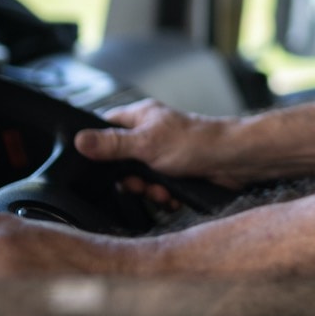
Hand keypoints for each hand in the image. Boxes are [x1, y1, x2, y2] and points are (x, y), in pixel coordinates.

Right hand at [74, 100, 243, 202]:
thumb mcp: (146, 144)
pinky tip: (173, 197)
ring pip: (140, 180)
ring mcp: (163, 154)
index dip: (99, 148)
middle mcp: (150, 134)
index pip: (105, 128)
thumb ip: (112, 144)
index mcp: (140, 118)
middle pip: (120, 162)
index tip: (103, 166)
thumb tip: (79, 140)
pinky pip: (159, 190)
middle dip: (130, 180)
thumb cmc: (196, 142)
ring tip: (162, 191)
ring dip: (150, 191)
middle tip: (141, 183)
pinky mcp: (176, 173)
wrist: (235, 160)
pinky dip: (164, 197)